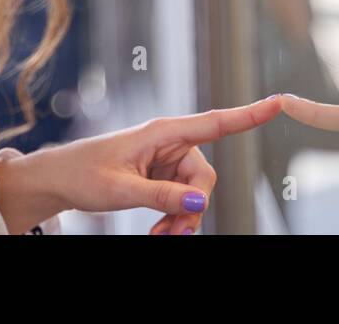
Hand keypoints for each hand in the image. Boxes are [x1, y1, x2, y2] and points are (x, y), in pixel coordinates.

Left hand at [44, 95, 282, 233]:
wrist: (60, 179)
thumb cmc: (84, 173)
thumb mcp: (121, 189)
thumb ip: (162, 196)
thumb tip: (200, 202)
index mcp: (163, 132)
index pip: (215, 122)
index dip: (249, 114)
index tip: (279, 102)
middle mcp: (170, 142)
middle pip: (205, 177)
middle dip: (194, 208)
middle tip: (172, 235)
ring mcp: (167, 160)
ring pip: (196, 193)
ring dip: (183, 218)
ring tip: (160, 236)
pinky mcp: (162, 175)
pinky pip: (183, 199)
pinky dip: (175, 217)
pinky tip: (160, 231)